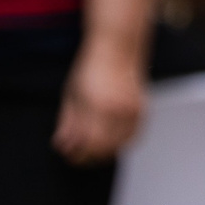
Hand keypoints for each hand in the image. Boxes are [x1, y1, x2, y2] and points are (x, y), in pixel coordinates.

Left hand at [53, 47, 145, 163]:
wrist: (117, 47)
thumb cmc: (90, 69)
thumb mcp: (72, 95)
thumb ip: (67, 123)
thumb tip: (61, 147)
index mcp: (97, 104)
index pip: (88, 142)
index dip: (77, 154)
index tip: (68, 156)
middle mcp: (117, 109)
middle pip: (104, 148)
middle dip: (89, 157)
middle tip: (77, 158)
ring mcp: (133, 109)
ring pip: (119, 145)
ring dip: (103, 152)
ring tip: (90, 150)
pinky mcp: (143, 109)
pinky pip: (132, 137)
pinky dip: (119, 144)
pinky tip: (108, 142)